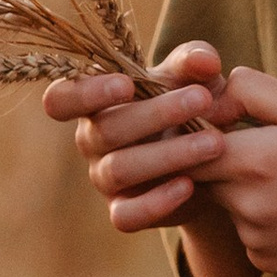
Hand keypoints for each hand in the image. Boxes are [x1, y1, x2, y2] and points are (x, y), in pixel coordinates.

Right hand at [43, 40, 243, 232]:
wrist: (212, 157)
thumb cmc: (191, 103)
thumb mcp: (194, 77)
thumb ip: (195, 61)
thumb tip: (206, 62)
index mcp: (95, 101)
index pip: (61, 99)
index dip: (84, 93)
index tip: (126, 85)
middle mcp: (91, 140)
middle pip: (104, 130)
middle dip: (156, 113)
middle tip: (202, 99)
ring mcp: (104, 178)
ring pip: (118, 169)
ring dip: (168, 154)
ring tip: (214, 143)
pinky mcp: (123, 211)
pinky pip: (126, 215)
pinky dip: (156, 202)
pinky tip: (189, 185)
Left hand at [190, 70, 276, 276]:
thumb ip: (255, 90)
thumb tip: (215, 93)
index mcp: (252, 160)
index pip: (193, 143)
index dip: (207, 130)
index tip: (234, 124)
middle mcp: (245, 205)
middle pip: (208, 176)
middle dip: (231, 162)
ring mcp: (255, 239)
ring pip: (231, 206)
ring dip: (251, 194)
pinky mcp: (268, 263)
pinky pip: (252, 235)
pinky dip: (269, 222)